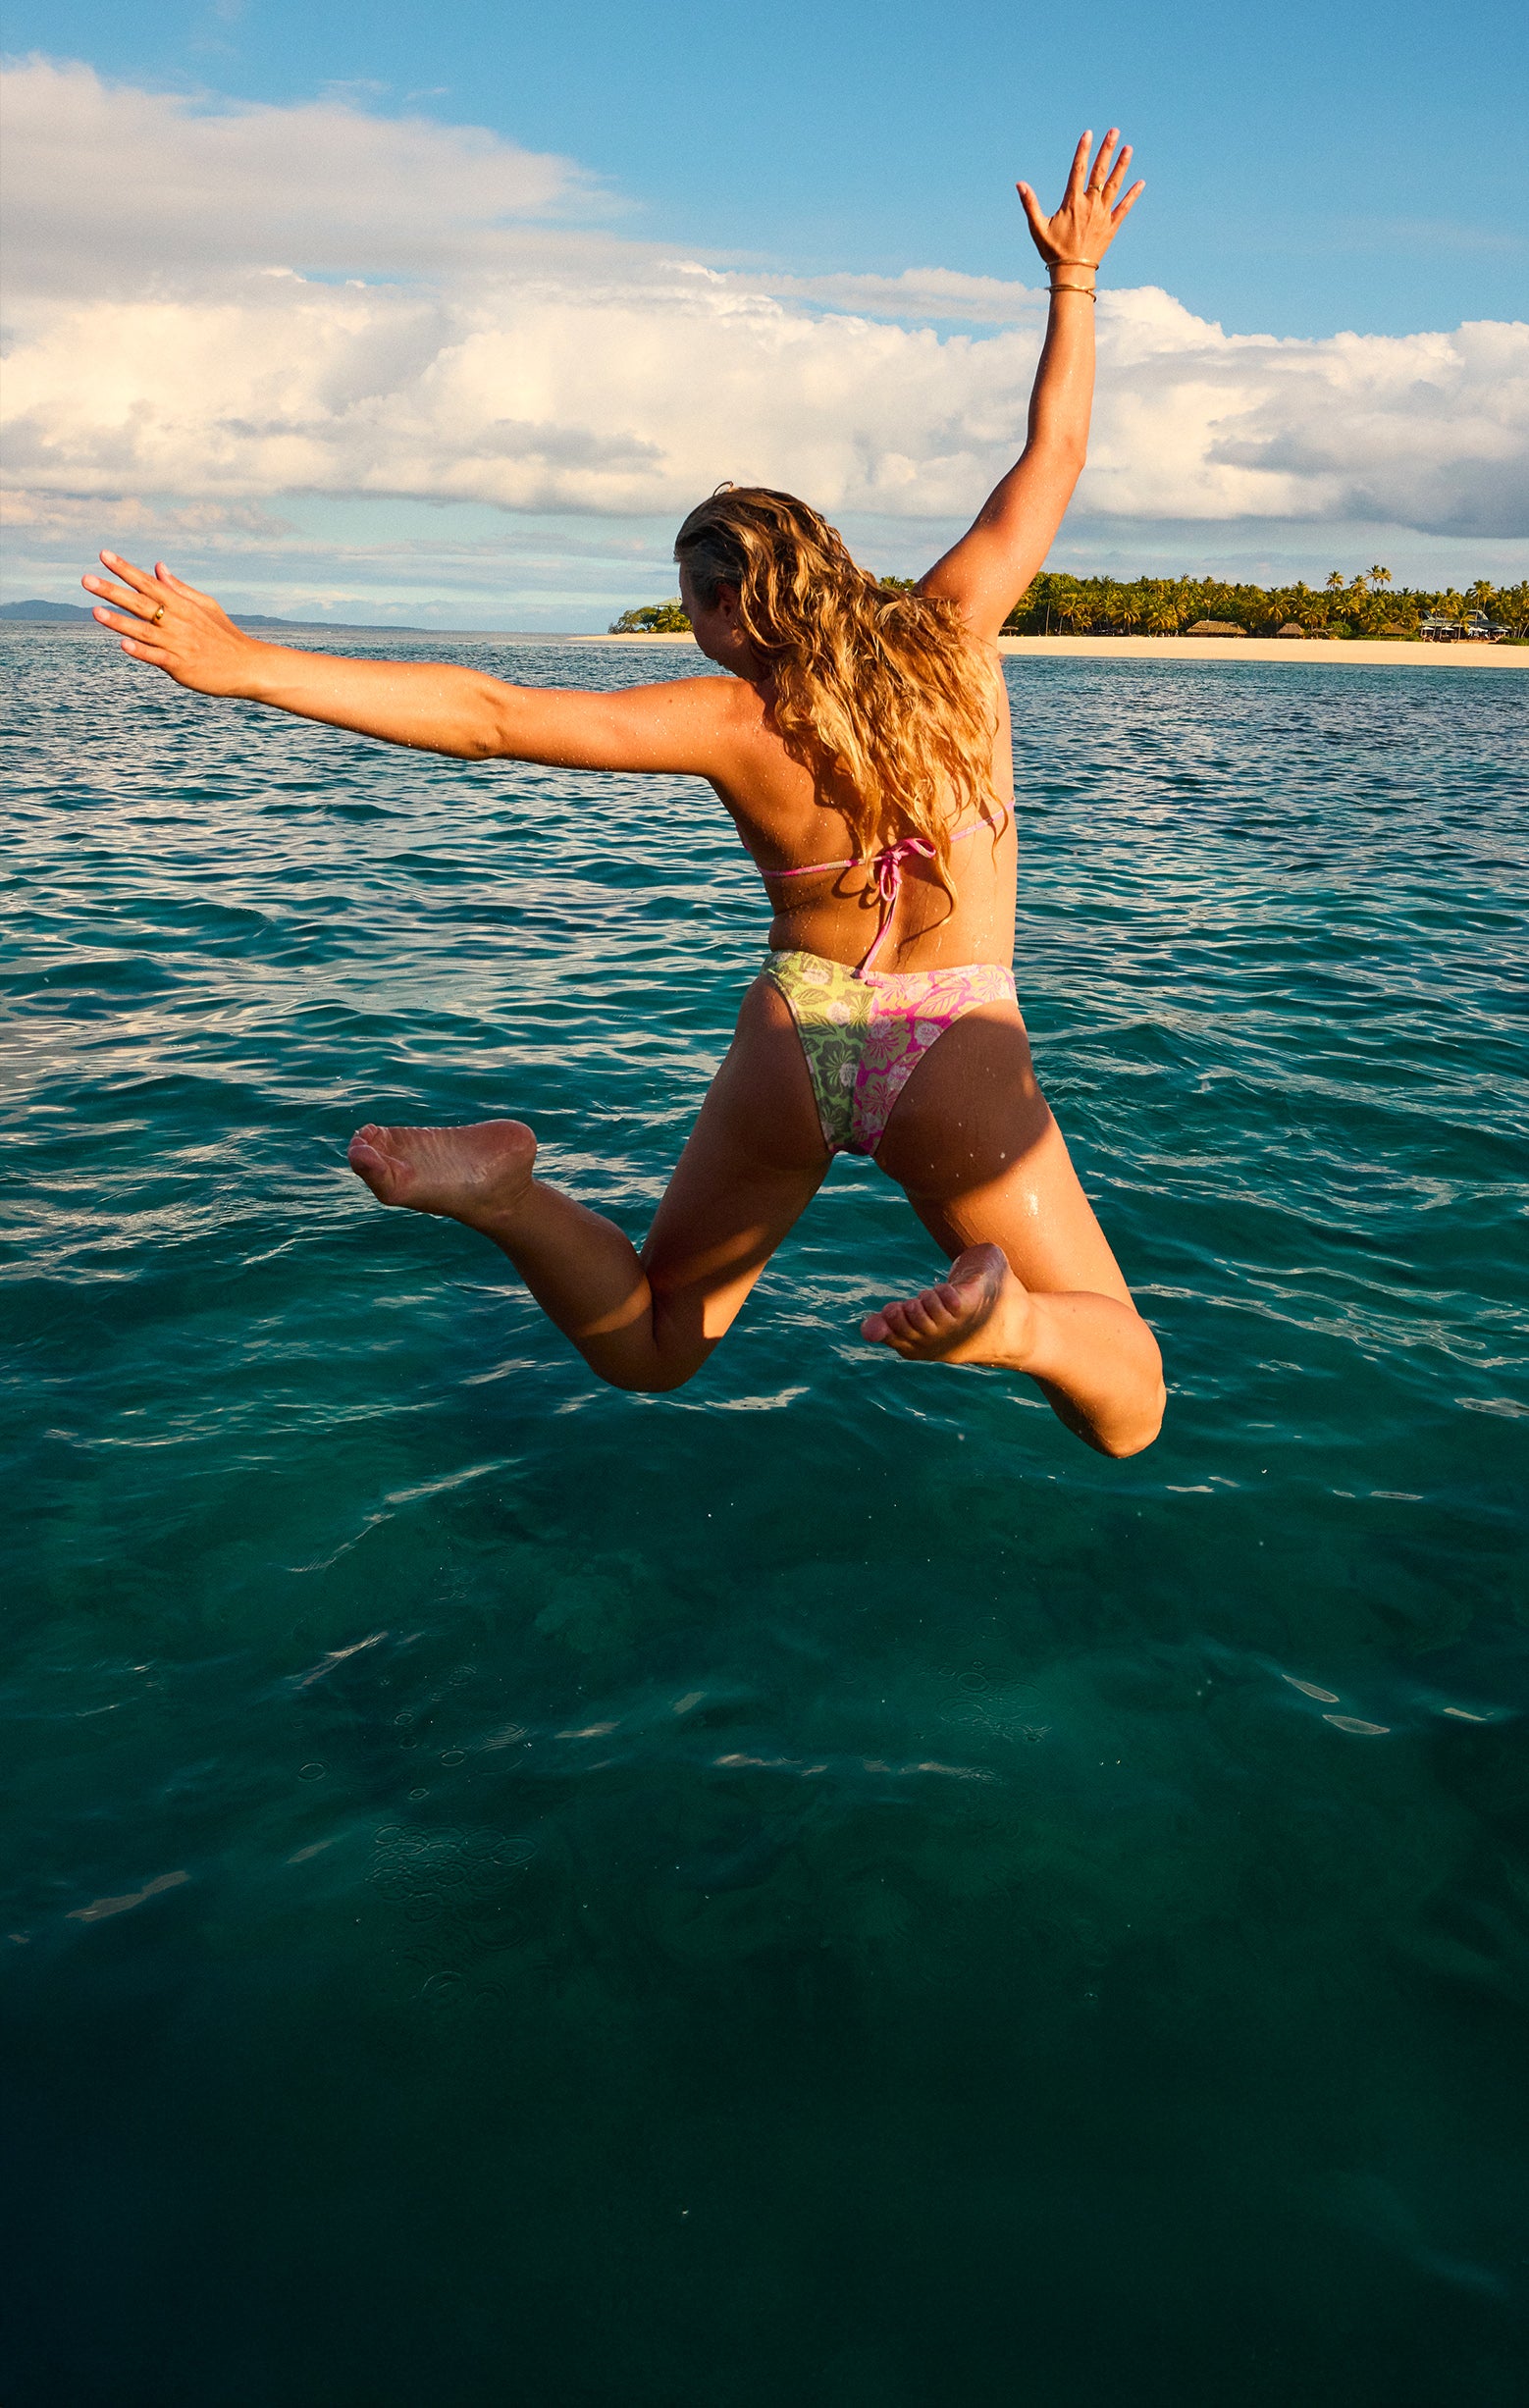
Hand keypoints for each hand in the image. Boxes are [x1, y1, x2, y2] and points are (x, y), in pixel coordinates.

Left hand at [81, 552, 261, 694]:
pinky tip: (124, 645)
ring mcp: (178, 644)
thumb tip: (158, 567)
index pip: (148, 583)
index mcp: (182, 605)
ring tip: (95, 611)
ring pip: (143, 630)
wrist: (247, 667)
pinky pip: (157, 657)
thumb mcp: (206, 606)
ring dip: (119, 621)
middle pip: (140, 603)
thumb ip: (180, 588)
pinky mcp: (180, 666)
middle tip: (86, 579)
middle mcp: (177, 622)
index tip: (104, 555)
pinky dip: (141, 652)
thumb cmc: (226, 636)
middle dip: (112, 591)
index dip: (125, 569)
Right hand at [1017, 129, 1143, 274]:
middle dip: (1107, 150)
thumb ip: (1030, 204)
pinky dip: (1132, 195)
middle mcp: (1090, 205)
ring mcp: (1102, 215)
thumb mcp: (1037, 227)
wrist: (1072, 274)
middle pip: (1100, 172)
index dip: (1083, 150)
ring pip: (1114, 185)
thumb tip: (1019, 184)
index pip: (1078, 170)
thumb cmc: (1053, 251)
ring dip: (1122, 166)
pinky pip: (1124, 208)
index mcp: (1072, 203)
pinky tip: (1141, 182)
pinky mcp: (1111, 226)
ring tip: (1129, 148)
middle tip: (1114, 131)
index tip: (1088, 134)